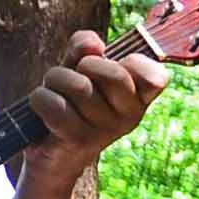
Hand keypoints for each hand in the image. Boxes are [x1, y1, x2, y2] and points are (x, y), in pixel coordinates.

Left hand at [28, 29, 168, 170]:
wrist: (51, 153)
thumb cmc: (71, 101)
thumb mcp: (80, 67)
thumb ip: (85, 46)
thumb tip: (92, 46)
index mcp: (140, 97)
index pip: (157, 77)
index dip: (135, 62)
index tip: (115, 61)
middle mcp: (130, 116)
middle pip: (114, 75)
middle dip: (84, 64)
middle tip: (74, 72)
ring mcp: (105, 131)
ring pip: (79, 87)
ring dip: (55, 79)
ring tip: (52, 88)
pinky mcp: (78, 141)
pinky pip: (57, 106)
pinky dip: (41, 97)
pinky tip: (41, 102)